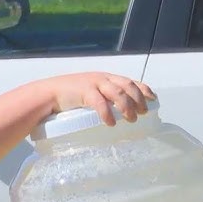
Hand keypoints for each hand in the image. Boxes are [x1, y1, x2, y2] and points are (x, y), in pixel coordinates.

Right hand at [41, 72, 155, 125]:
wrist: (49, 94)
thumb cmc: (70, 97)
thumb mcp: (91, 94)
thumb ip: (105, 99)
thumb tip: (120, 113)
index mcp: (106, 78)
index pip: (130, 81)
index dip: (144, 89)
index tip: (153, 99)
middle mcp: (103, 78)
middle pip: (127, 86)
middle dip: (138, 99)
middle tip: (143, 113)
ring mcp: (94, 83)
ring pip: (117, 93)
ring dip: (127, 107)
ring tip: (131, 120)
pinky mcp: (84, 92)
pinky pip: (100, 103)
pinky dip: (107, 113)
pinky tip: (111, 123)